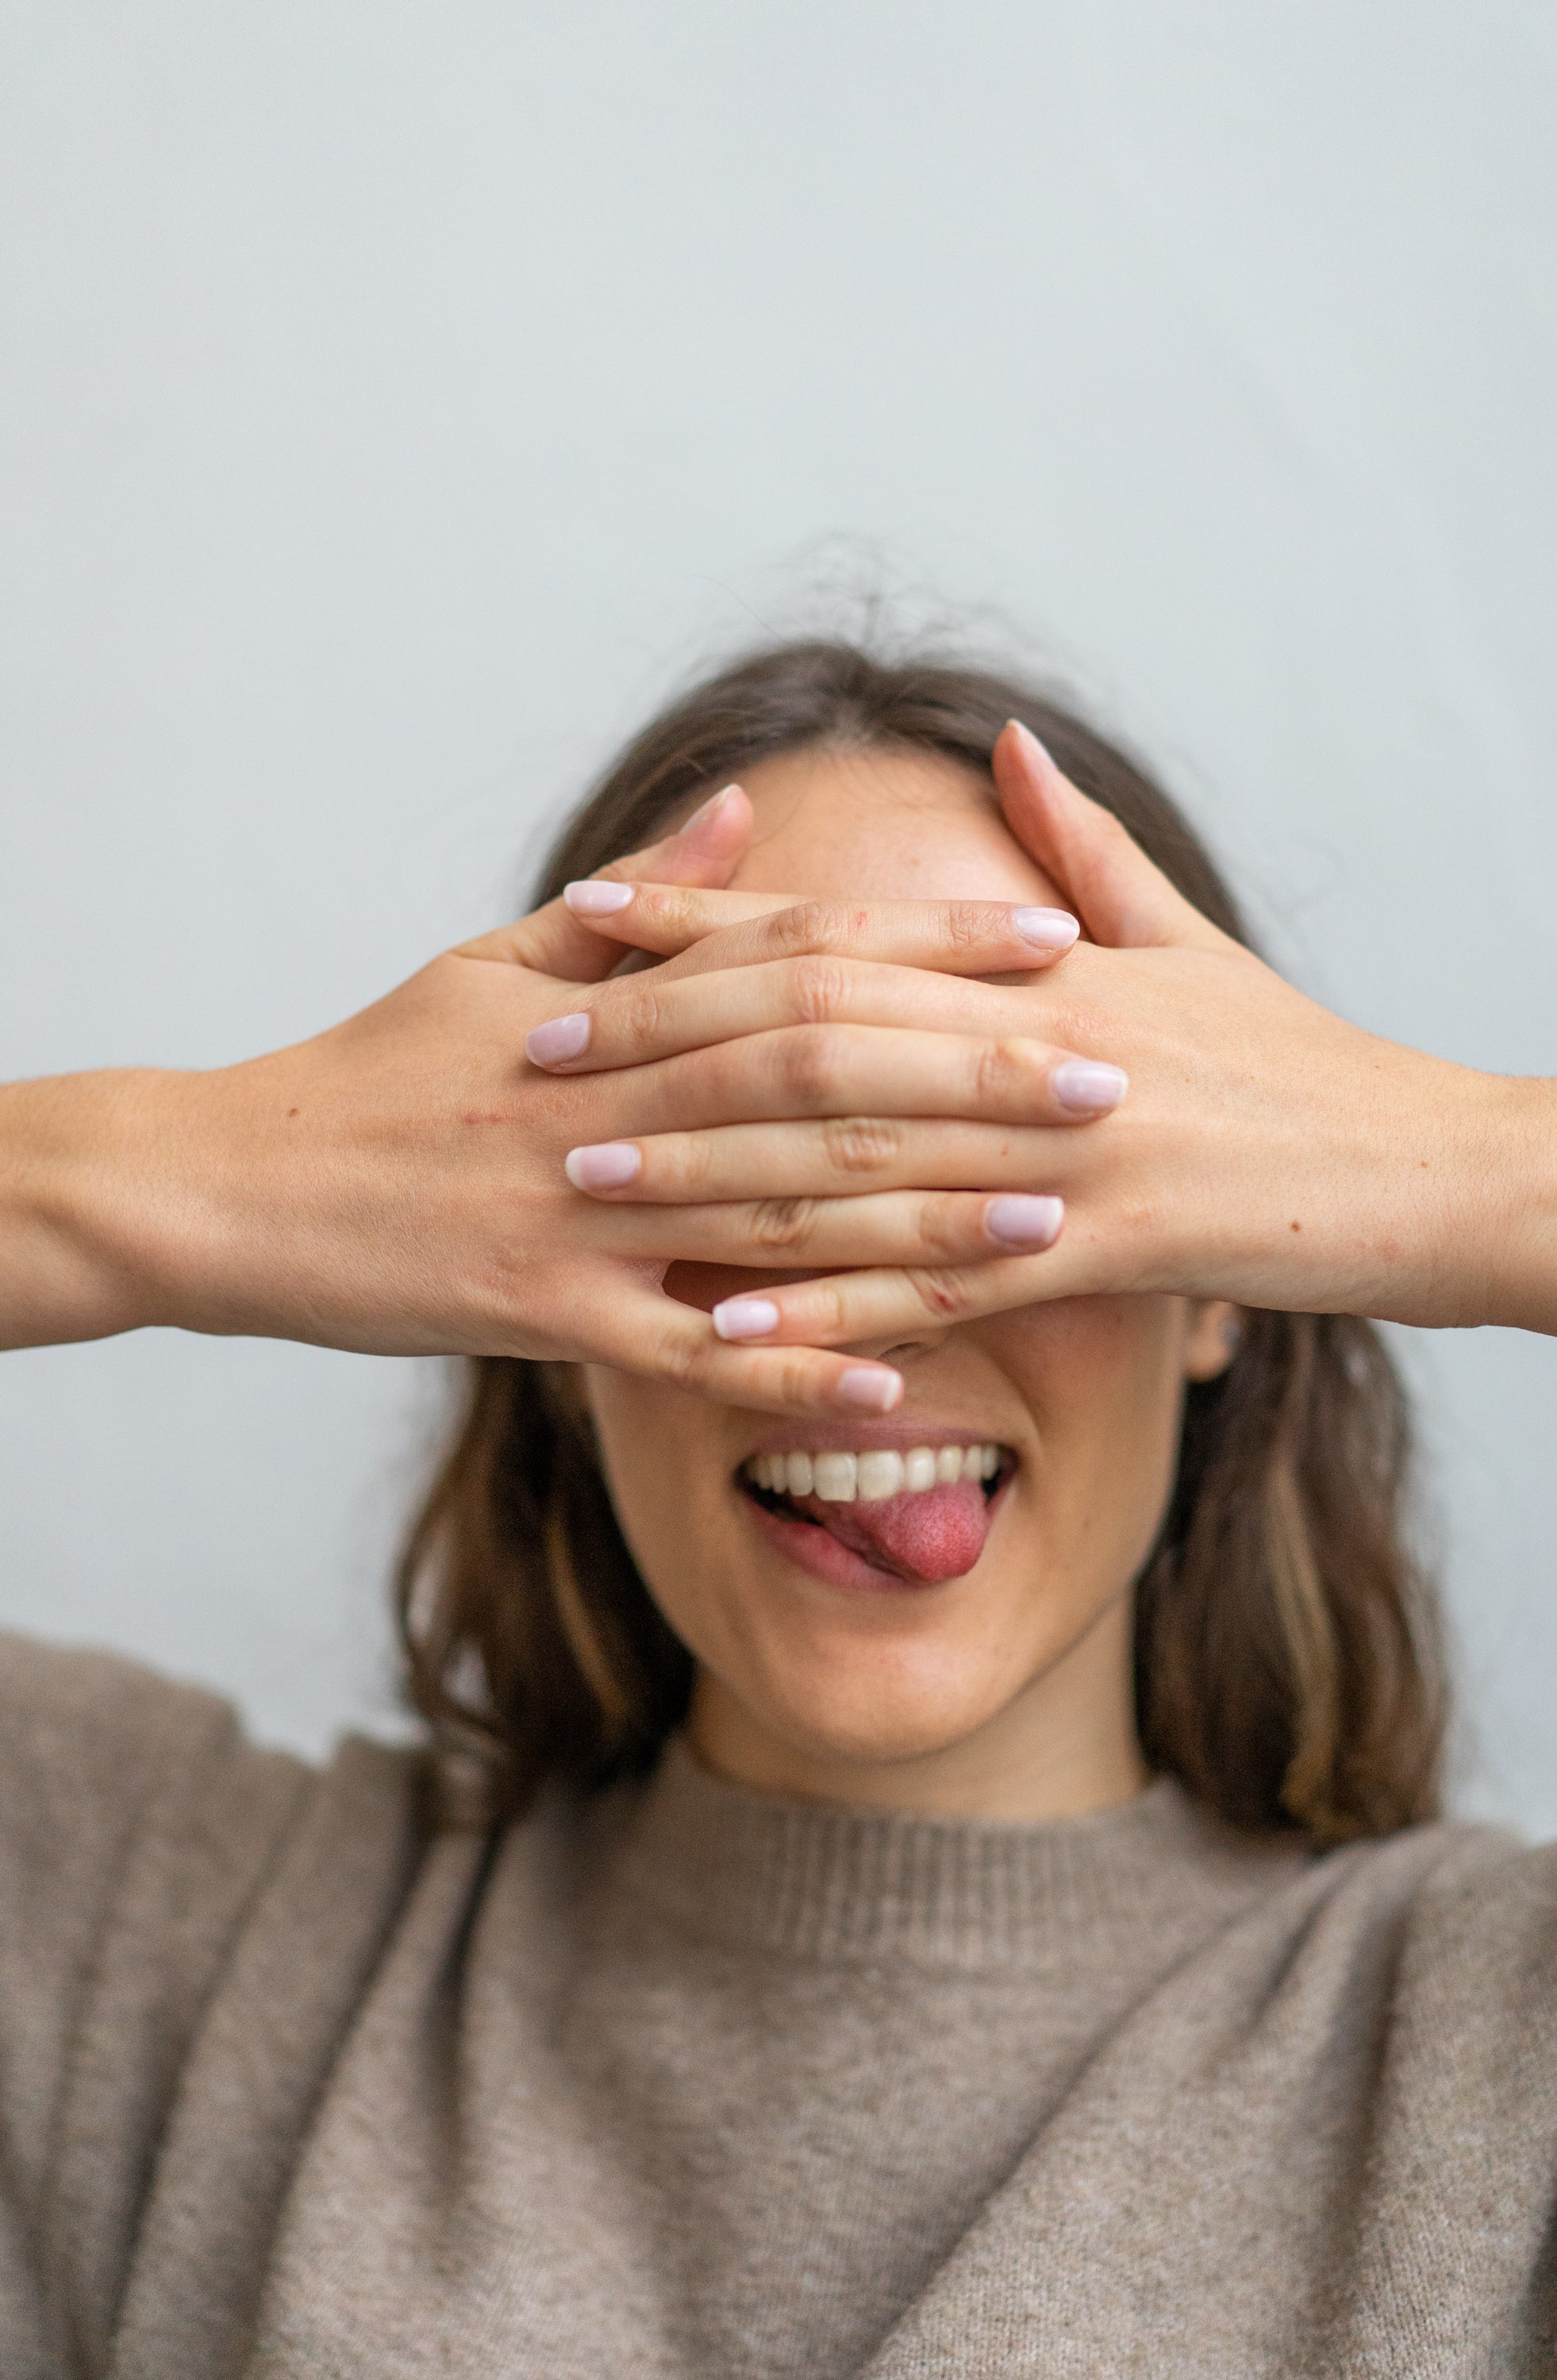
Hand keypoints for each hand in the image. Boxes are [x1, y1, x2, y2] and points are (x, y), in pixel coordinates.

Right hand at [0, 783, 1108, 1412]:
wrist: (235, 1185)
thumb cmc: (379, 1067)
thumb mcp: (497, 957)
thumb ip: (641, 896)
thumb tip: (750, 806)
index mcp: (610, 1003)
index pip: (799, 956)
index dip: (933, 946)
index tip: (1059, 940)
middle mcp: (609, 1098)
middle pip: (820, 1074)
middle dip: (973, 1075)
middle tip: (1113, 1075)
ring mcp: (578, 1210)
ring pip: (779, 1211)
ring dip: (924, 1216)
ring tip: (1055, 1217)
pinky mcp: (541, 1317)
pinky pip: (691, 1353)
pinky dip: (798, 1366)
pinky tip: (907, 1379)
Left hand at [553, 725, 1556, 1343]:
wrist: (1432, 1168)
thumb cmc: (1298, 1061)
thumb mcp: (1188, 938)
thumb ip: (1081, 849)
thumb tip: (1007, 746)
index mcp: (1040, 966)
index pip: (838, 932)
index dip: (703, 924)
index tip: (585, 914)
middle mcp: (1036, 1046)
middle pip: (813, 1039)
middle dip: (664, 1046)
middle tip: (534, 1058)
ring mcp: (1067, 1152)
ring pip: (852, 1163)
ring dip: (706, 1179)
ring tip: (583, 1186)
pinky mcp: (1106, 1253)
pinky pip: (937, 1291)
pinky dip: (824, 1316)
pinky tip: (722, 1338)